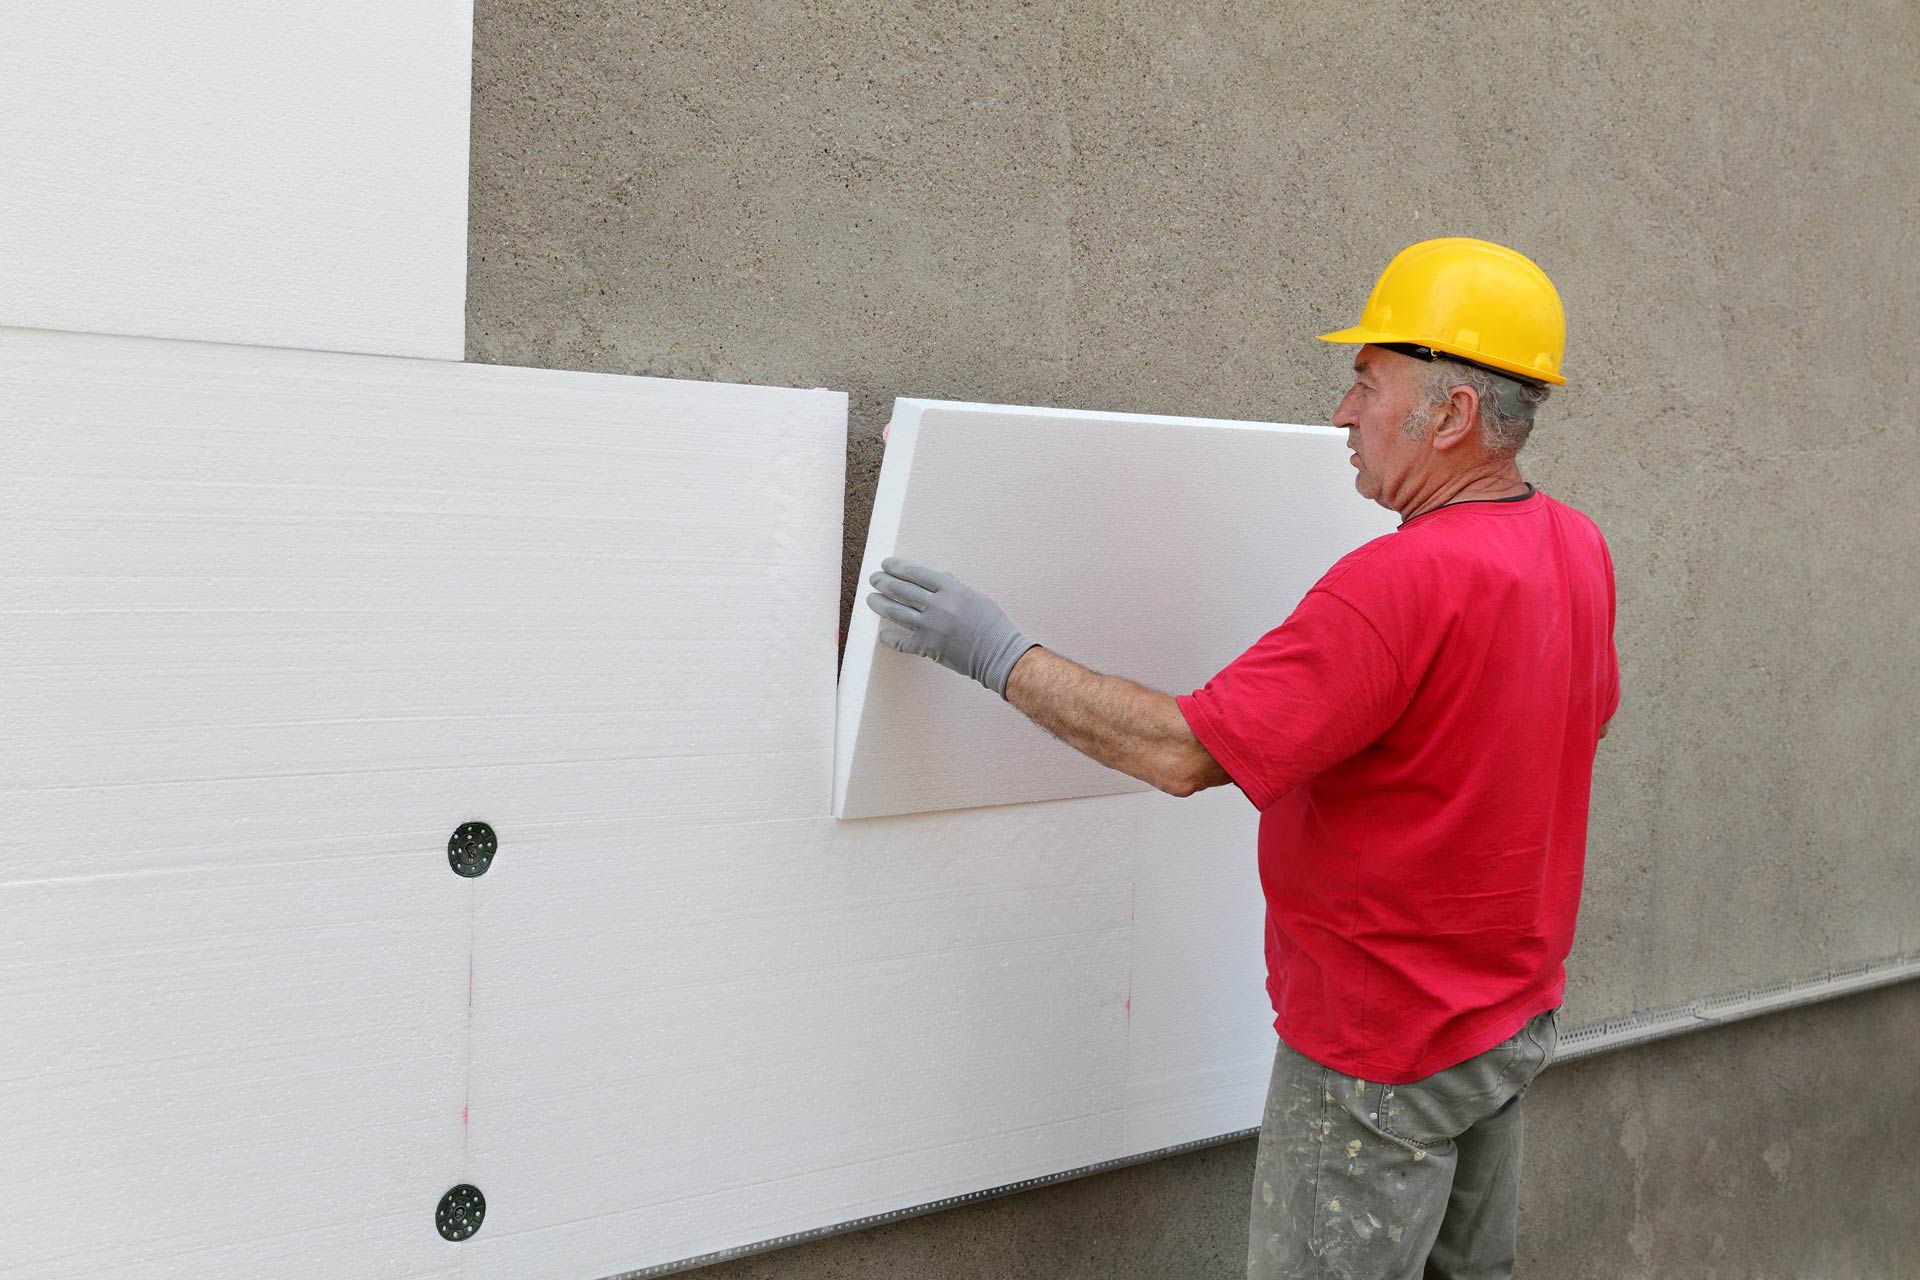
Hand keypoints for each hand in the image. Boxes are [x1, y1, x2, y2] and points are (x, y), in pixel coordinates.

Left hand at [866, 557, 1037, 698]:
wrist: (997, 654)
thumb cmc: (991, 624)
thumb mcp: (975, 597)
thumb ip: (954, 587)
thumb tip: (940, 576)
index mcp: (951, 590)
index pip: (917, 573)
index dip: (898, 567)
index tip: (886, 564)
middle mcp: (937, 606)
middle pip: (902, 590)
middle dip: (884, 582)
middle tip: (873, 579)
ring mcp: (930, 627)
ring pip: (896, 612)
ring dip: (880, 604)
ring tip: (870, 599)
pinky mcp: (927, 647)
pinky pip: (902, 642)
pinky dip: (890, 638)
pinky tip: (882, 634)